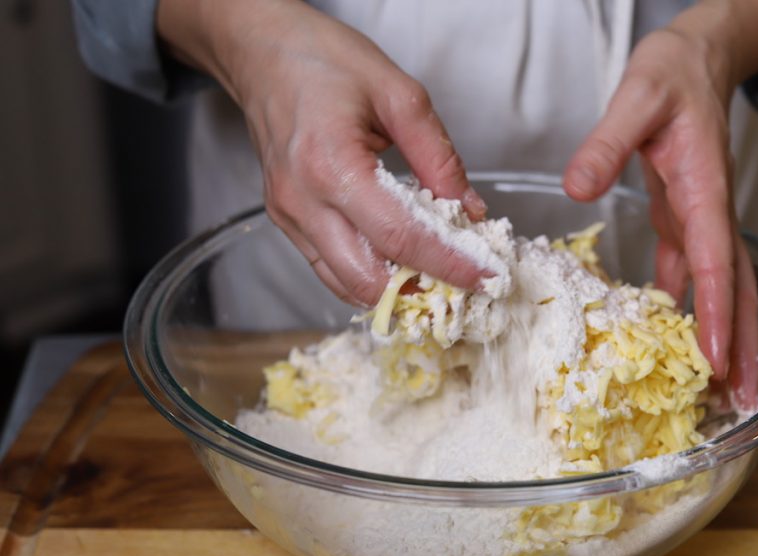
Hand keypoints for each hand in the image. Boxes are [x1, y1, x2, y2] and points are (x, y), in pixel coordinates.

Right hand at [157, 0, 488, 305]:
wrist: (263, 54)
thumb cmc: (324, 62)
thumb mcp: (399, 94)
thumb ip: (439, 157)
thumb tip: (469, 210)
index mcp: (331, 163)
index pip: (398, 236)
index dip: (448, 264)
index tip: (485, 277)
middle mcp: (303, 200)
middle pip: (368, 278)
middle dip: (421, 290)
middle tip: (464, 283)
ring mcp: (289, 216)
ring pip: (346, 284)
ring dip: (394, 291)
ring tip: (436, 277)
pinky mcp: (286, 222)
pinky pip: (330, 269)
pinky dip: (369, 277)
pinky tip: (400, 264)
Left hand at [563, 0, 757, 408]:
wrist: (697, 57)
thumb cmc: (671, 73)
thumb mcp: (635, 97)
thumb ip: (607, 142)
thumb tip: (577, 188)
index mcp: (704, 187)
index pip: (713, 259)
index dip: (715, 312)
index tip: (715, 359)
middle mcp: (711, 210)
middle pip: (734, 288)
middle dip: (740, 346)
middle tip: (742, 402)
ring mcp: (701, 217)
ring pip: (721, 286)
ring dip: (725, 336)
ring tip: (724, 390)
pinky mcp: (685, 216)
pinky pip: (694, 270)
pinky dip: (691, 306)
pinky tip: (678, 337)